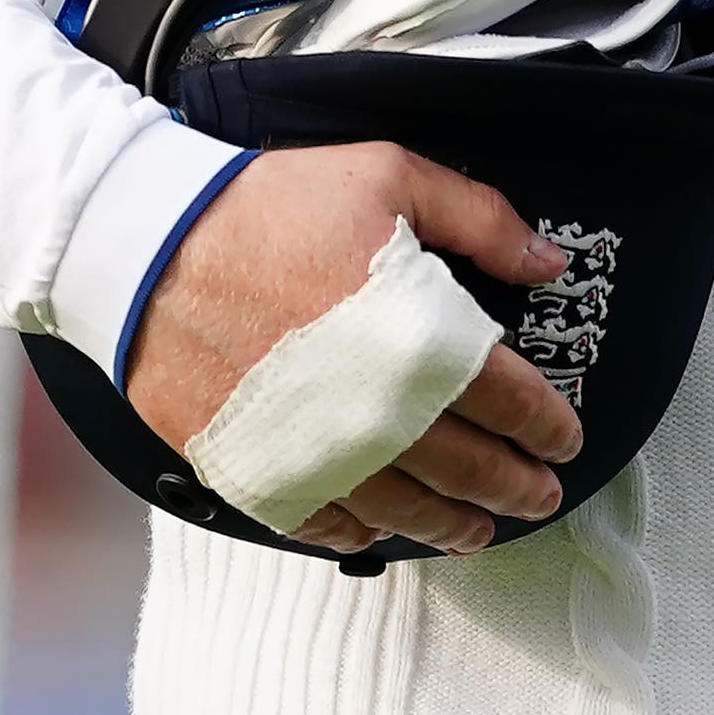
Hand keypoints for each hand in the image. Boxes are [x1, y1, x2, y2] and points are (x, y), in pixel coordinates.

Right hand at [127, 142, 584, 553]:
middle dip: (515, 488)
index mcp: (424, 341)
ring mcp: (319, 455)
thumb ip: (481, 220)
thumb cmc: (267, 208)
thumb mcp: (390, 178)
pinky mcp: (260, 474)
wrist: (149, 247)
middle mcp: (381, 415)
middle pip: (471, 470)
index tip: (564, 440)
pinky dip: (361, 536)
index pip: (512, 403)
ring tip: (476, 532)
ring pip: (406, 512)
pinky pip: (325, 525)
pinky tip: (379, 533)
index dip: (548, 427)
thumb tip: (546, 262)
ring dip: (451, 526)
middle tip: (539, 497)